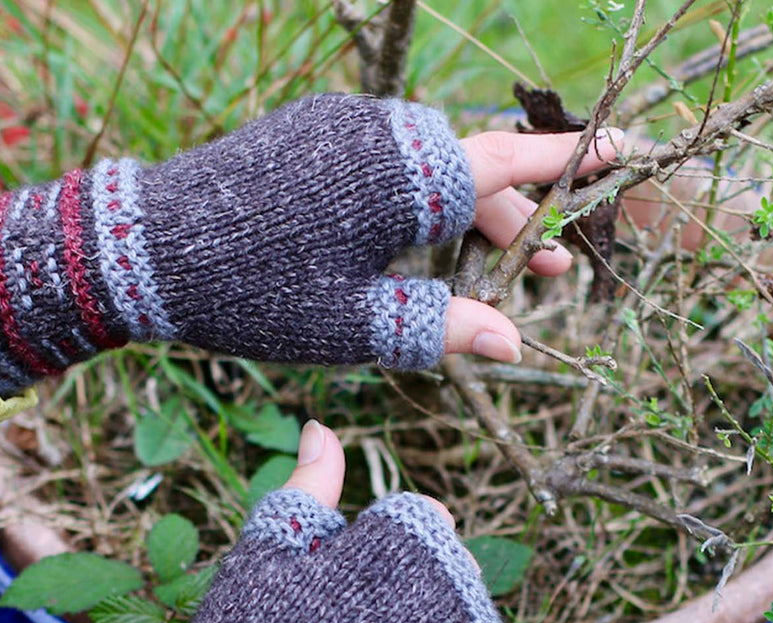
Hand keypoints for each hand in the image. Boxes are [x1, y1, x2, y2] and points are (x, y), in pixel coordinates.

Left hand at [0, 94, 620, 396]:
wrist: (144, 248)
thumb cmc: (253, 292)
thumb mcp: (354, 323)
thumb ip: (440, 327)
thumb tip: (517, 342)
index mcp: (405, 175)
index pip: (513, 164)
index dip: (574, 165)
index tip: (628, 155)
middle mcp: (382, 135)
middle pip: (477, 172)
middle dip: (517, 222)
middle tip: (547, 271)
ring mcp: (345, 129)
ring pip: (433, 170)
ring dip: (467, 218)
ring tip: (487, 272)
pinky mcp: (314, 136)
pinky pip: (389, 163)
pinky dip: (419, 203)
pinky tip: (414, 248)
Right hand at [77, 420, 516, 622]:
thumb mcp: (267, 550)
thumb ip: (311, 484)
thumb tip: (324, 428)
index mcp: (413, 536)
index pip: (419, 518)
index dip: (371, 554)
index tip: (333, 593)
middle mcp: (459, 585)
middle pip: (447, 566)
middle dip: (407, 588)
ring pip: (462, 619)